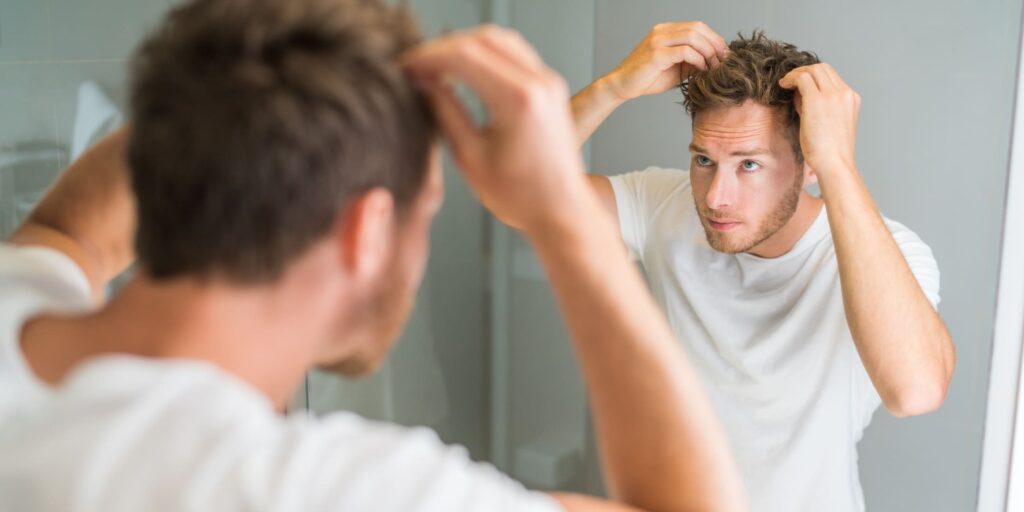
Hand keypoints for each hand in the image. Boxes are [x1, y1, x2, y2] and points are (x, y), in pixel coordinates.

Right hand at [403, 25, 589, 234]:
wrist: (561, 210)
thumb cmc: (520, 196)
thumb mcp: (470, 157)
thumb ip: (445, 112)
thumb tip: (423, 83)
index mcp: (519, 100)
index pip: (465, 55)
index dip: (429, 57)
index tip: (406, 67)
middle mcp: (539, 83)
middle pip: (482, 39)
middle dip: (444, 47)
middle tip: (417, 65)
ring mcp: (549, 81)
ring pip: (500, 39)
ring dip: (465, 46)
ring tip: (437, 66)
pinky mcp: (550, 86)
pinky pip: (515, 53)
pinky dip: (486, 53)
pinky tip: (465, 70)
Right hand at [603, 22, 727, 100]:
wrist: (622, 85)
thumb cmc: (647, 78)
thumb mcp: (675, 69)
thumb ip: (692, 62)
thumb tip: (714, 62)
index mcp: (666, 30)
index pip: (697, 27)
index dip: (714, 38)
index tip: (724, 55)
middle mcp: (662, 31)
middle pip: (698, 28)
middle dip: (715, 43)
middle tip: (725, 60)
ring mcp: (658, 40)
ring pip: (693, 37)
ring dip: (708, 52)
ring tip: (715, 67)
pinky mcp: (656, 54)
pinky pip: (685, 52)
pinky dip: (698, 60)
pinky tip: (701, 70)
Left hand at [779, 63, 859, 175]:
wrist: (834, 164)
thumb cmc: (828, 151)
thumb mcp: (828, 123)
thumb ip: (817, 105)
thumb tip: (799, 93)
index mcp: (851, 98)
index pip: (832, 76)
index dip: (814, 76)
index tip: (800, 85)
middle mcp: (845, 93)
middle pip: (823, 68)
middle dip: (804, 71)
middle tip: (790, 81)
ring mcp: (833, 95)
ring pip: (813, 69)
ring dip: (796, 74)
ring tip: (785, 83)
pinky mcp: (818, 100)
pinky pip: (802, 78)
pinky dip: (791, 78)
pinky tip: (783, 86)